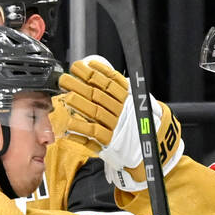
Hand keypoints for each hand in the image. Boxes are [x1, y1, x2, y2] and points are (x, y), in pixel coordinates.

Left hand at [58, 58, 183, 191]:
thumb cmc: (136, 122)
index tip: (78, 67)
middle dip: (79, 85)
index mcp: (128, 98)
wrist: (150, 147)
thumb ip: (116, 86)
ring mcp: (115, 126)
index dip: (92, 73)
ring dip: (79, 103)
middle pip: (98, 95)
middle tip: (64, 80)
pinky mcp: (110, 141)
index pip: (108, 81)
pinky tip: (69, 122)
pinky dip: (81, 127)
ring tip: (66, 96)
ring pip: (95, 112)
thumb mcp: (132, 100)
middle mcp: (122, 110)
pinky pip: (94, 133)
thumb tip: (94, 67)